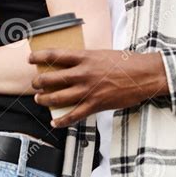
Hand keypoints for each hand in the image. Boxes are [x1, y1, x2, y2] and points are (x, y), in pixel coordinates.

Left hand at [29, 49, 167, 126]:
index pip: (55, 55)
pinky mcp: (95, 104)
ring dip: (45, 99)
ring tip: (39, 99)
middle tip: (34, 83)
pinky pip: (74, 115)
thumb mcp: (103, 54)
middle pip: (52, 78)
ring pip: (58, 97)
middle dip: (39, 82)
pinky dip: (62, 120)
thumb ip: (87, 59)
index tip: (30, 58)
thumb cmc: (127, 62)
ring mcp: (88, 90)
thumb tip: (74, 62)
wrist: (145, 75)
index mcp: (85, 57)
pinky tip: (54, 122)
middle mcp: (83, 73)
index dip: (39, 56)